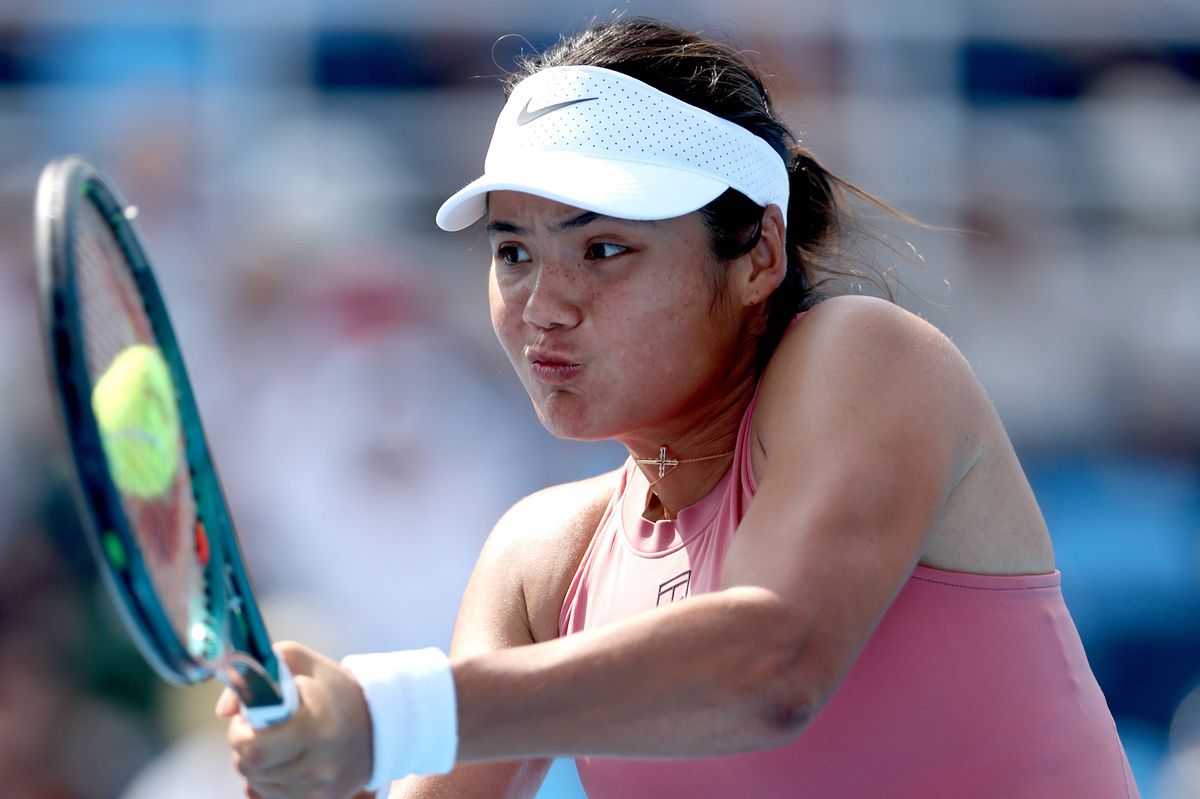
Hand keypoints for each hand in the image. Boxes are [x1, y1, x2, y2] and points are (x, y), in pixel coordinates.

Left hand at [216, 641, 373, 798]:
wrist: (378, 725)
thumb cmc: (335, 692)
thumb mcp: (301, 664)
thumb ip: (258, 672)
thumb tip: (224, 710)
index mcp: (315, 725)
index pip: (251, 747)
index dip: (240, 731)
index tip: (250, 717)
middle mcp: (318, 764)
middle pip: (249, 767)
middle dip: (245, 745)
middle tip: (263, 728)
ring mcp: (318, 788)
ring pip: (257, 781)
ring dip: (259, 761)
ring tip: (282, 740)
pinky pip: (272, 794)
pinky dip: (272, 777)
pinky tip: (289, 759)